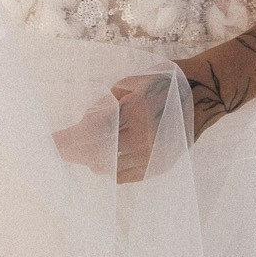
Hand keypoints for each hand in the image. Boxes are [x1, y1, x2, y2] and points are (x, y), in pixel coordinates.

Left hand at [52, 68, 182, 182]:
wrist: (206, 93)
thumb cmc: (165, 81)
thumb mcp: (132, 82)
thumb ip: (108, 104)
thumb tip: (87, 123)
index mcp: (133, 111)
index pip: (90, 131)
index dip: (68, 139)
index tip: (50, 143)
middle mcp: (142, 136)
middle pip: (96, 151)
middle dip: (74, 152)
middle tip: (60, 152)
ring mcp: (152, 154)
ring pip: (110, 166)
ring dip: (91, 161)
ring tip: (80, 156)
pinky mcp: (161, 164)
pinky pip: (128, 175)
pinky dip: (112, 172)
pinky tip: (102, 166)